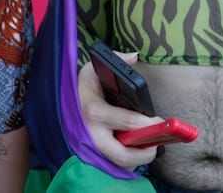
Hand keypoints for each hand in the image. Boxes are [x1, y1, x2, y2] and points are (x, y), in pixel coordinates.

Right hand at [78, 51, 166, 170]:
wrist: (62, 106)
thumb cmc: (82, 89)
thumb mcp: (92, 70)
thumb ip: (114, 61)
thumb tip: (133, 57)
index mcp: (93, 110)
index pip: (127, 122)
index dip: (148, 124)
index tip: (160, 121)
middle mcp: (92, 134)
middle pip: (122, 154)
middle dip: (145, 152)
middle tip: (158, 143)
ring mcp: (92, 148)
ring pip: (120, 163)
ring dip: (138, 157)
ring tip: (149, 146)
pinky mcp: (94, 157)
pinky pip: (116, 165)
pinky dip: (130, 160)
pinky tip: (136, 149)